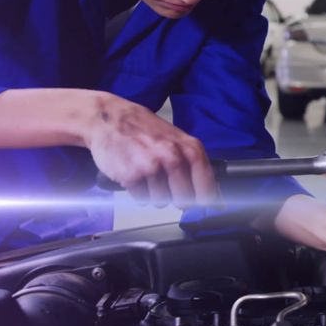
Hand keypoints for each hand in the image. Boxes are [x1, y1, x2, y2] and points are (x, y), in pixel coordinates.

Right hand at [84, 93, 218, 207]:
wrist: (109, 118)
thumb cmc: (144, 130)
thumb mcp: (176, 140)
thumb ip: (194, 165)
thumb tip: (215, 196)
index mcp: (189, 147)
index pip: (207, 186)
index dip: (205, 201)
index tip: (203, 206)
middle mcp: (173, 156)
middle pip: (184, 199)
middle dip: (176, 198)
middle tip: (165, 184)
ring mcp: (152, 166)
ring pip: (161, 202)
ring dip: (153, 194)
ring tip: (146, 174)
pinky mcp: (131, 175)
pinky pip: (141, 199)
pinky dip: (137, 192)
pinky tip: (134, 174)